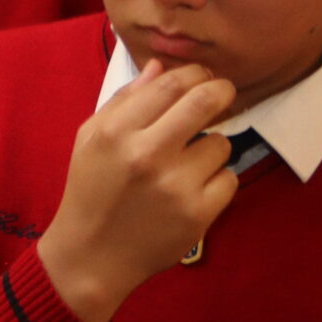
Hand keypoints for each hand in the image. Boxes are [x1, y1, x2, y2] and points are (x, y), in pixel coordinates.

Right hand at [36, 60, 238, 321]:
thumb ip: (125, 100)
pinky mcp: (199, 213)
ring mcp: (176, 185)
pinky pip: (229, 179)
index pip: (170, 84)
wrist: (94, 253)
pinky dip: (216, 181)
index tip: (202, 76)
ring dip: (210, 148)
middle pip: (204, 102)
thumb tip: (162, 67)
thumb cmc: (91, 188)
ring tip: (187, 163)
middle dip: (220, 91)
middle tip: (222, 93)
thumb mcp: (91, 138)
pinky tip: (192, 189)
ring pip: (221, 144)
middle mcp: (147, 154)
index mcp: (116, 131)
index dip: (195, 73)